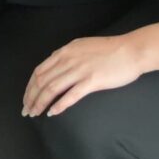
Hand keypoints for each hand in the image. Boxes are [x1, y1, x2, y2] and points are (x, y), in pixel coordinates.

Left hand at [23, 33, 147, 116]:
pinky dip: (59, 105)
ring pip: (52, 88)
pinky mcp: (92, 81)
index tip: (26, 98)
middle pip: (42, 81)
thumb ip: (67, 54)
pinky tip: (53, 112)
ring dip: (41, 102)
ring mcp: (79, 70)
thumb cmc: (110, 49)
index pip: (39, 70)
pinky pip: (71, 95)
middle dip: (31, 97)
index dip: (30, 86)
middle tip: (26, 110)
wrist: (131, 50)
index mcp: (65, 51)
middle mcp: (68, 60)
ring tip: (35, 113)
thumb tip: (54, 62)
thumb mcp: (82, 45)